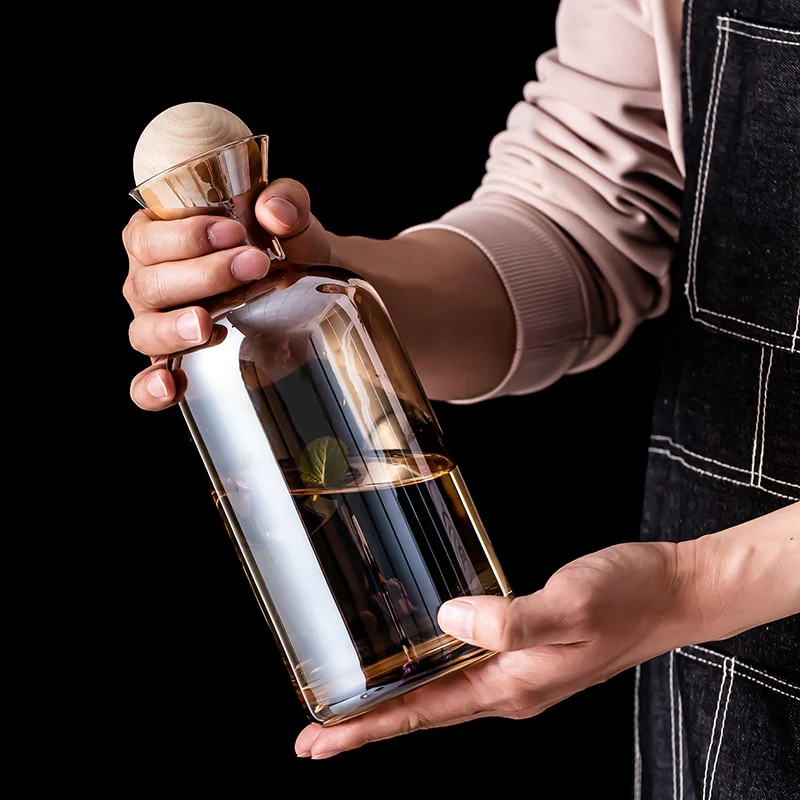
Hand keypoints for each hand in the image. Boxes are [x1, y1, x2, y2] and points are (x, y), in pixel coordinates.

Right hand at [122, 178, 330, 410]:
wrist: (308, 280)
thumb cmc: (281, 241)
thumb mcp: (289, 215)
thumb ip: (286, 201)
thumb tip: (275, 212)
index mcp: (159, 235)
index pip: (149, 237)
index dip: (185, 237)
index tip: (234, 233)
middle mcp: (148, 279)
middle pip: (151, 284)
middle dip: (202, 276)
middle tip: (253, 266)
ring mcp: (158, 322)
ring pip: (144, 330)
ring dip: (175, 328)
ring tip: (209, 324)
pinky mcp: (174, 358)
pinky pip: (147, 382)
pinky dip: (151, 388)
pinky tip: (173, 388)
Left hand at [295, 540, 693, 758]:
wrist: (669, 592)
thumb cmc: (628, 598)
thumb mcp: (571, 606)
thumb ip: (511, 621)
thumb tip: (447, 622)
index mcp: (513, 686)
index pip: (425, 714)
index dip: (368, 729)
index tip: (318, 743)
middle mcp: (510, 687)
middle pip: (424, 711)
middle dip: (367, 723)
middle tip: (316, 731)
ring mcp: (518, 671)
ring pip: (440, 691)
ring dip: (393, 698)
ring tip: (350, 698)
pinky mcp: (524, 649)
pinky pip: (462, 665)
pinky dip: (427, 668)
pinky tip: (414, 655)